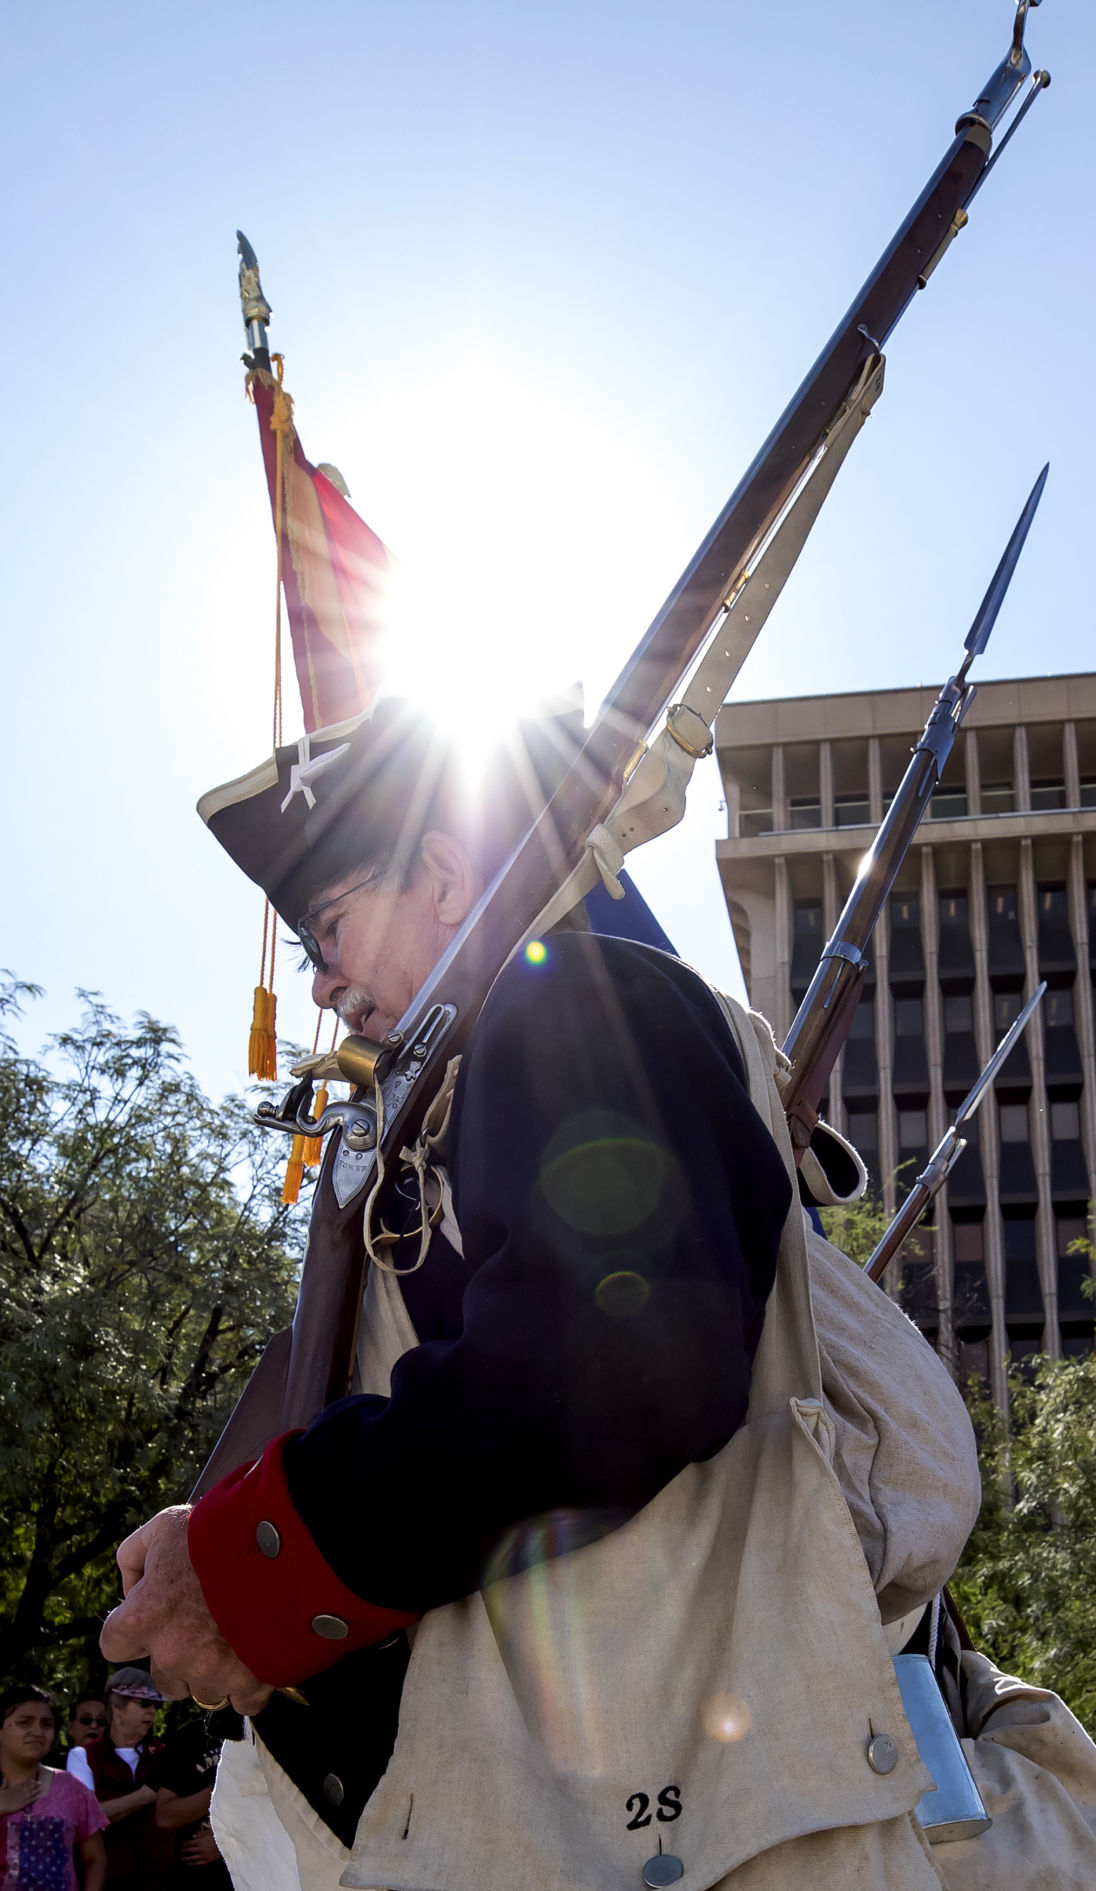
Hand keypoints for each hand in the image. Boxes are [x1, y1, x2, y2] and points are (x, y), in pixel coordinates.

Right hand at [0, 1778, 44, 1812]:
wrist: (1, 1805)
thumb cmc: (0, 1798)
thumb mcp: (1, 1789)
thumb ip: (4, 1784)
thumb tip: (4, 1778)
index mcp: (15, 1788)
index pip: (23, 1784)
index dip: (29, 1782)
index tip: (33, 1780)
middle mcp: (20, 1791)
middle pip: (29, 1787)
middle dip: (34, 1785)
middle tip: (40, 1782)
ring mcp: (22, 1797)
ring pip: (31, 1792)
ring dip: (36, 1790)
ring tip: (41, 1788)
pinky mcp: (23, 1803)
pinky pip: (30, 1800)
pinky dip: (35, 1798)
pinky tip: (39, 1796)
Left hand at [101, 1508, 272, 1716]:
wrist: (286, 1543)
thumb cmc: (221, 1531)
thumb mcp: (165, 1524)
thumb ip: (134, 1555)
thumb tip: (131, 1586)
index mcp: (143, 1618)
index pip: (114, 1644)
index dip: (134, 1626)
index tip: (156, 1613)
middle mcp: (171, 1655)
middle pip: (163, 1676)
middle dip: (180, 1654)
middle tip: (207, 1621)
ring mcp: (212, 1674)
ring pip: (203, 1689)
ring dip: (215, 1670)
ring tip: (239, 1633)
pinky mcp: (251, 1683)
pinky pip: (243, 1702)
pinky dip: (251, 1683)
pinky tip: (260, 1654)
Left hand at [182, 1826, 221, 1866]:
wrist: (226, 1844)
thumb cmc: (218, 1836)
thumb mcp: (209, 1832)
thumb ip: (200, 1834)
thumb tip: (193, 1836)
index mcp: (199, 1841)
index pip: (189, 1844)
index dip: (184, 1845)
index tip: (182, 1846)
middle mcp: (199, 1849)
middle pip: (189, 1851)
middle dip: (184, 1851)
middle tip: (181, 1852)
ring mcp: (202, 1856)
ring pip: (192, 1858)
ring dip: (186, 1858)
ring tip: (183, 1859)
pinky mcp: (206, 1861)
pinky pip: (197, 1863)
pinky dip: (192, 1863)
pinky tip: (190, 1863)